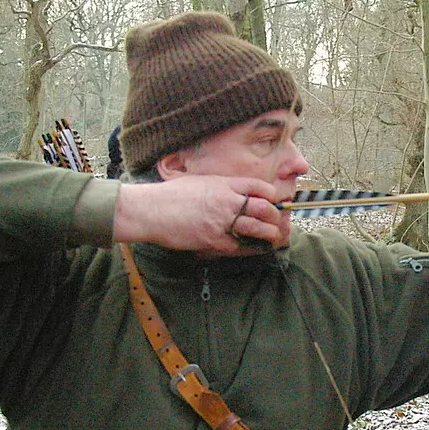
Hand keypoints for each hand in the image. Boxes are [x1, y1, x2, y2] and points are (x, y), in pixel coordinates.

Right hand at [113, 176, 290, 254]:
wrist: (151, 210)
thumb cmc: (170, 195)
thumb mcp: (198, 182)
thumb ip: (219, 187)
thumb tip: (233, 193)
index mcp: (224, 184)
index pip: (258, 186)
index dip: (270, 194)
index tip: (274, 201)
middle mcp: (227, 201)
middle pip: (263, 208)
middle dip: (275, 216)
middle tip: (277, 222)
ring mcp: (222, 221)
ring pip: (256, 228)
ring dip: (268, 234)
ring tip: (273, 237)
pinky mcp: (214, 239)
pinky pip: (238, 245)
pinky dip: (245, 247)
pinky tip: (249, 248)